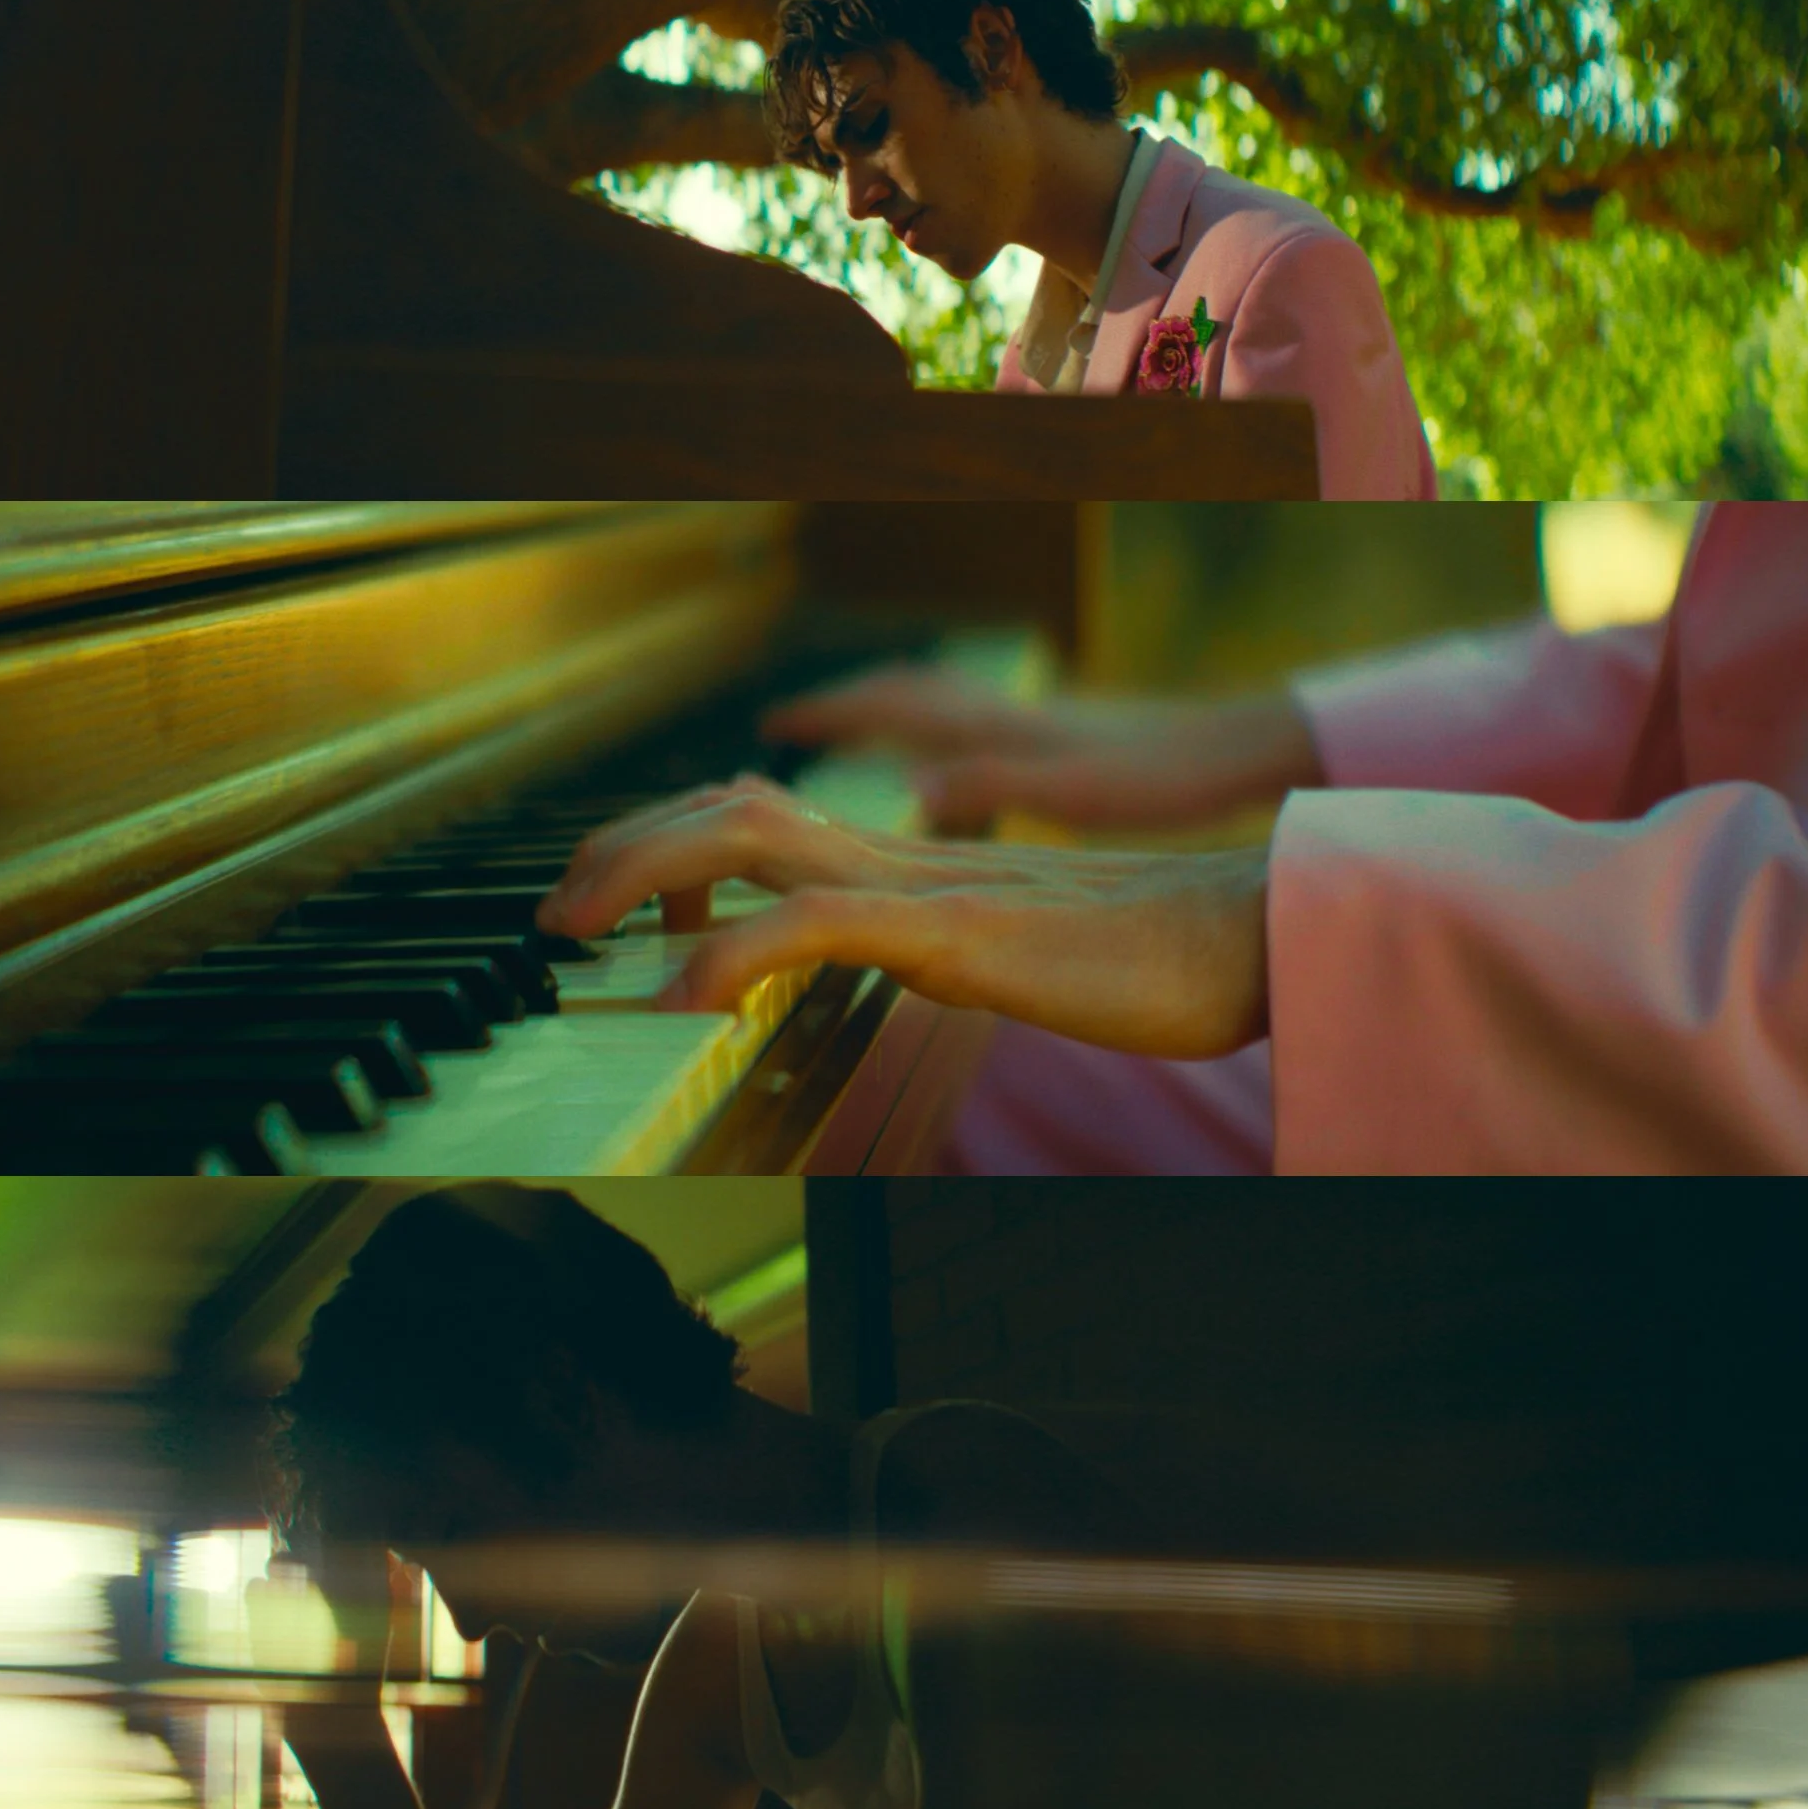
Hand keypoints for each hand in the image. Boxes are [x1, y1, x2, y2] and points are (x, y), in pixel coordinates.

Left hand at [534, 777, 1271, 1057]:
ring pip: (746, 836)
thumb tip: (900, 960)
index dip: (670, 846)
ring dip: (641, 873)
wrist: (1250, 937)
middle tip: (557, 914)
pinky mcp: (956, 929)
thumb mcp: (1014, 957)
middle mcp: (904, 852)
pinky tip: (678, 999)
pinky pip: (816, 923)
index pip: (761, 823)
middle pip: (727, 809)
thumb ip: (940, 948)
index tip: (611, 905)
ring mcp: (926, 881)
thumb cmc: (1152, 958)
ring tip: (578, 931)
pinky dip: (729, 951)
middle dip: (621, 850)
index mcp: (914, 861)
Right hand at [761, 665, 1321, 833]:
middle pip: (903, 692)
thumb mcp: (1073, 793)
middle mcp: (1005, 713)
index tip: (768, 727)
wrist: (1244, 749)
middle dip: (842, 705)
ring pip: (939, 703)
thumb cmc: (1166, 780)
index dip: (824, 715)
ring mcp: (1034, 721)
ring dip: (888, 711)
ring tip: (855, 734)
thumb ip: (988, 784)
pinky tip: (953, 762)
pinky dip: (939, 732)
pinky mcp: (1062, 736)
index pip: (886, 706)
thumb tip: (906, 786)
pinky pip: (974, 724)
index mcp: (994, 726)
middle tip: (789, 726)